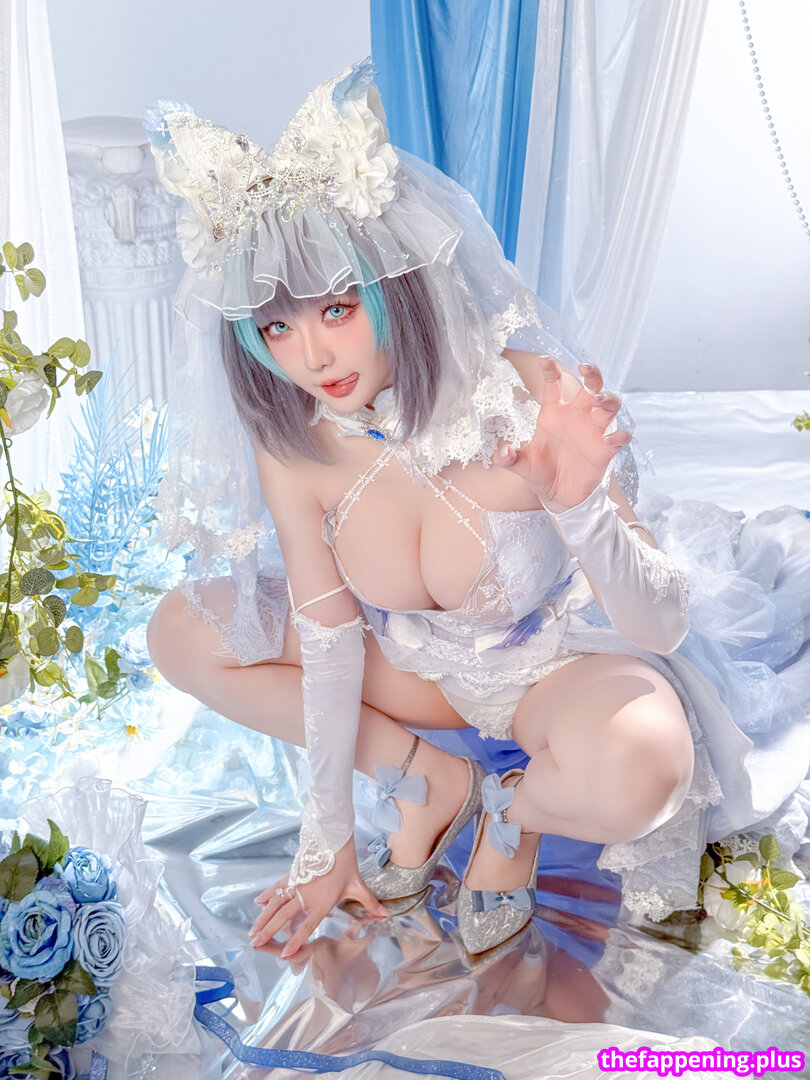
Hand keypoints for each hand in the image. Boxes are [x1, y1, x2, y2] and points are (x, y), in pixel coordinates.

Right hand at [249, 839, 386, 958]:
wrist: (334, 839)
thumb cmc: (346, 863)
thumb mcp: (358, 885)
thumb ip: (369, 903)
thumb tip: (386, 915)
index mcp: (321, 903)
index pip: (307, 926)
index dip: (296, 940)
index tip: (285, 954)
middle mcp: (305, 897)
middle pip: (284, 917)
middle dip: (269, 932)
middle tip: (255, 943)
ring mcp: (297, 885)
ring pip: (276, 904)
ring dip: (263, 918)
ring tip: (252, 931)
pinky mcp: (293, 874)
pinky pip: (277, 887)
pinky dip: (267, 894)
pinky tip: (257, 902)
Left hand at [495, 358, 630, 512]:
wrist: (558, 496)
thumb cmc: (540, 473)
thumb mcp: (522, 466)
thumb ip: (510, 459)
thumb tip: (502, 452)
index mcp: (554, 413)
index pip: (554, 385)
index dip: (552, 370)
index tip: (544, 360)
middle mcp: (577, 416)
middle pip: (590, 387)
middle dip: (592, 375)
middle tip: (586, 368)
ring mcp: (594, 432)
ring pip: (609, 406)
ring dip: (608, 398)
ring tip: (600, 399)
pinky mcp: (605, 451)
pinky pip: (618, 438)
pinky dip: (618, 437)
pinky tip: (612, 439)